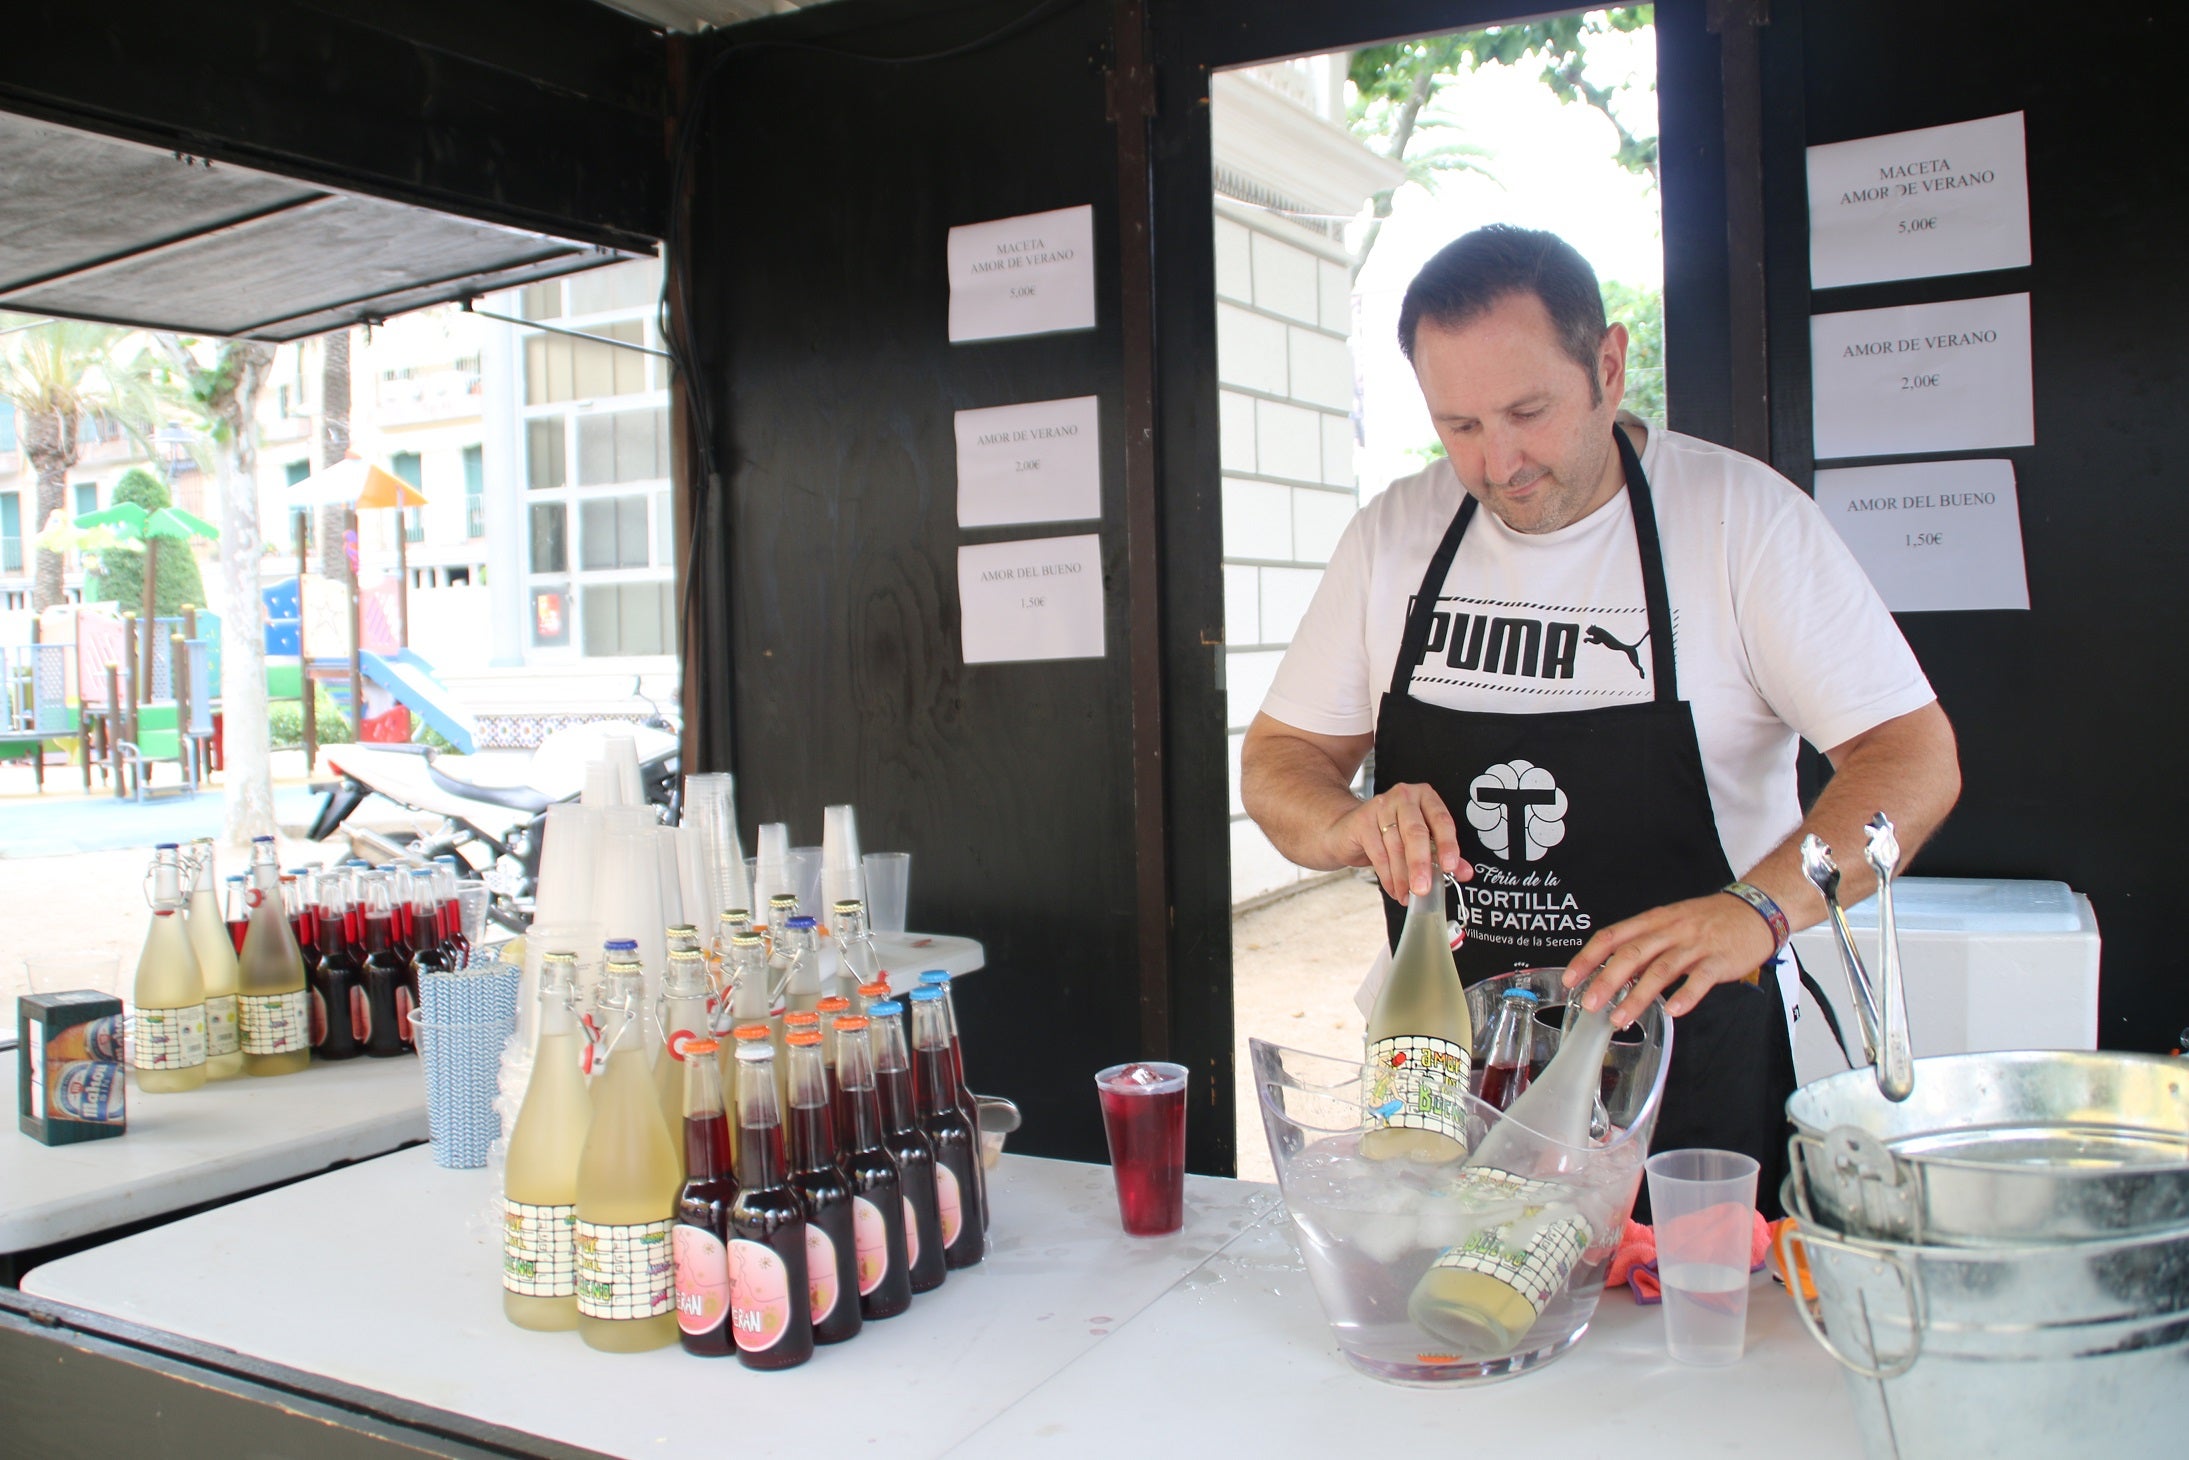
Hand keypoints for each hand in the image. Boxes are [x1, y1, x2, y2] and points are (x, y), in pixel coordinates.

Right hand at [1328, 783, 1472, 899]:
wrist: (1350, 828)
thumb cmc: (1390, 832)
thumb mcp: (1420, 840)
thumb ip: (1444, 854)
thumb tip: (1465, 872)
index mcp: (1425, 797)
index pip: (1441, 820)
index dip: (1447, 845)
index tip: (1450, 867)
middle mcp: (1404, 797)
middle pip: (1416, 832)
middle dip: (1421, 865)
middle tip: (1423, 889)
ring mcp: (1381, 806)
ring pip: (1396, 847)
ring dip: (1403, 877)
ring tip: (1408, 894)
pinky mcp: (1362, 821)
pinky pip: (1378, 853)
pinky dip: (1387, 876)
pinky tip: (1394, 888)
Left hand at [1561, 892, 1774, 1026]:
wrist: (1755, 909)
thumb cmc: (1709, 919)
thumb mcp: (1670, 923)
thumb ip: (1645, 945)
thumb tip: (1613, 972)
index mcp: (1654, 921)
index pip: (1613, 936)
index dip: (1588, 957)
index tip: (1570, 978)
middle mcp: (1671, 930)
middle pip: (1632, 954)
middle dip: (1606, 981)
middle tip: (1589, 1004)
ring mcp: (1696, 945)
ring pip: (1661, 970)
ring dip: (1638, 997)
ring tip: (1620, 1018)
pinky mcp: (1720, 960)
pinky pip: (1700, 979)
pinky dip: (1685, 995)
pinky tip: (1672, 1011)